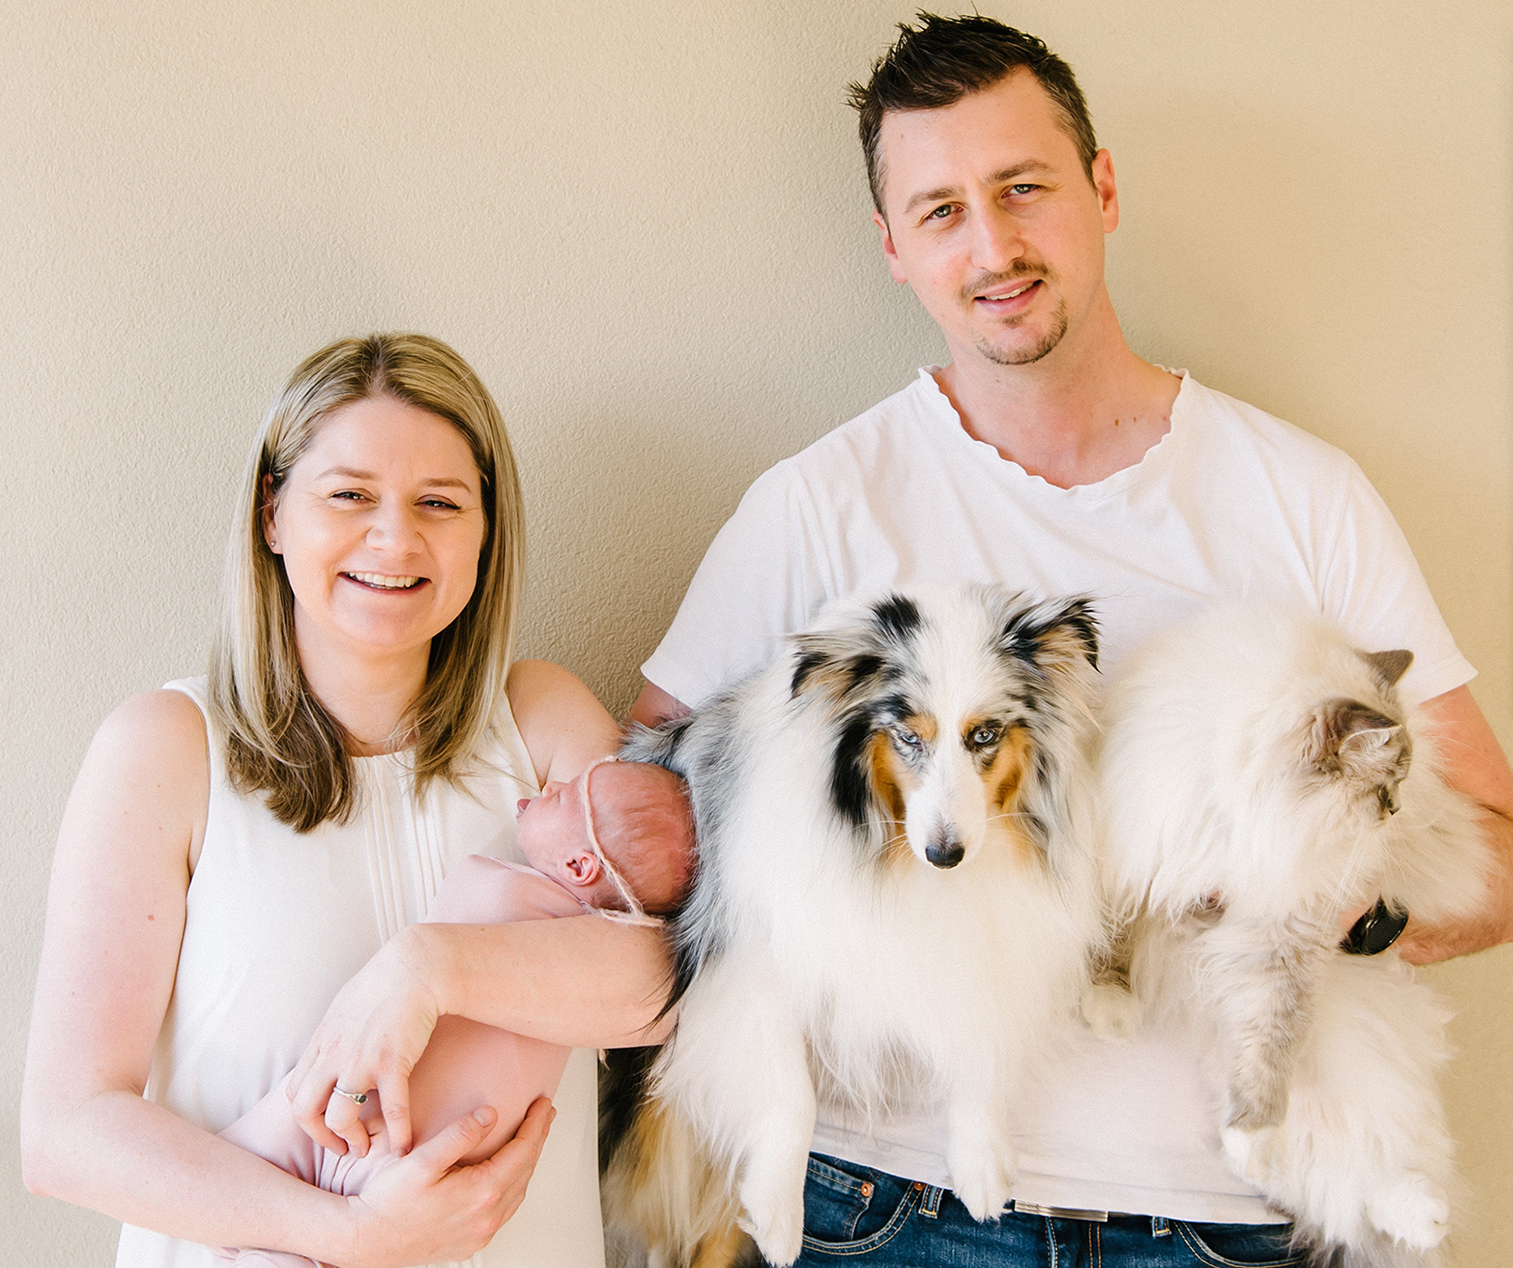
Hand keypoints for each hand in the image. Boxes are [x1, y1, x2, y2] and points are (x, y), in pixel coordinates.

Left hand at [287, 925, 444, 1157]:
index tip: (326, 1128)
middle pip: (305, 1110)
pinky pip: (390, 1110)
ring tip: (368, 1148)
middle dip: (321, 1136)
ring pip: (339, 1116)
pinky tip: (404, 1145)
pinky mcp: (392, 1062)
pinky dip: (397, 1133)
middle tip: (343, 1147)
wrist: (415, 967)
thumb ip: (334, 1036)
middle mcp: (333, 1055)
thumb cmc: (385, 984)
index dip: (307, 1119)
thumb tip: (331, 1055)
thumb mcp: (345, 1008)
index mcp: (322, 1043)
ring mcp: (360, 1061)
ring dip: (352, 1140)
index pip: (296, 1092)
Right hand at [344, 1098, 554, 1267]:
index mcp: (482, 1193)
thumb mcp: (422, 1160)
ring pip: (517, 1192)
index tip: (545, 1103)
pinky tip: (507, 1174)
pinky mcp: (469, 1242)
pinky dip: (512, 1186)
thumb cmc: (388, 1202)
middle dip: (536, 1139)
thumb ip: (459, 1135)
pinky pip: (503, 1210)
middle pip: (525, 1170)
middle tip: (544, 1115)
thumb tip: (491, 1114)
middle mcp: (487, 1218)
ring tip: (530, 1139)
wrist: (365, 1240)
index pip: (523, 1151)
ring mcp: (480, 1233)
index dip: (536, 1124)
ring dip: (526, 1163)